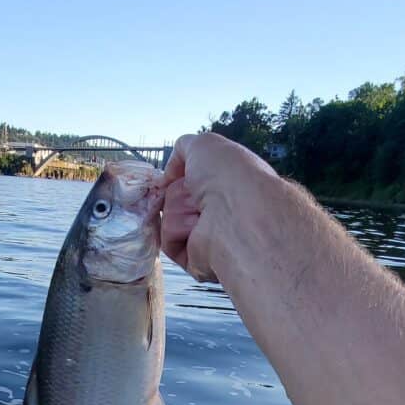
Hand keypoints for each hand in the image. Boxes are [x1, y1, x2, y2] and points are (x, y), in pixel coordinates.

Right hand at [160, 132, 276, 282]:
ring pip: (169, 218)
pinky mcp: (195, 259)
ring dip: (179, 211)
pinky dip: (176, 231)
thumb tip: (170, 170)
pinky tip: (195, 229)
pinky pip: (168, 241)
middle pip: (174, 199)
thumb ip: (184, 148)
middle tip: (196, 195)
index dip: (177, 178)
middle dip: (178, 193)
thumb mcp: (204, 145)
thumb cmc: (227, 175)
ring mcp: (207, 237)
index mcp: (225, 186)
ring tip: (200, 213)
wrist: (236, 211)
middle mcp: (218, 212)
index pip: (188, 181)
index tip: (172, 177)